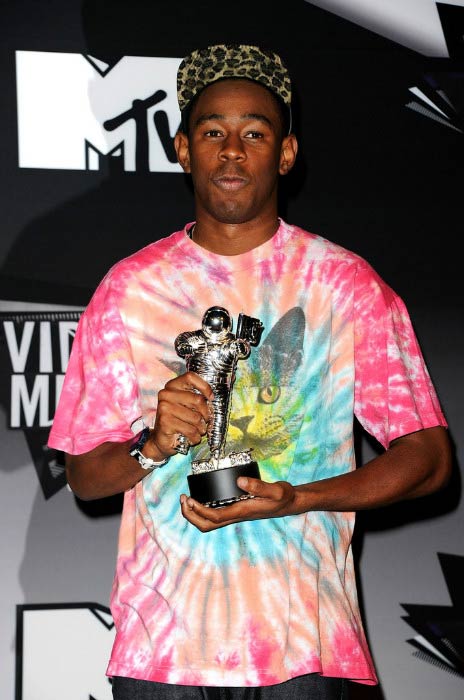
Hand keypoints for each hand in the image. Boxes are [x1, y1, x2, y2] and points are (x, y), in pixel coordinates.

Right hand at [148, 371, 212, 459]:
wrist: (161, 440)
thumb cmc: (179, 421)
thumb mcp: (187, 406)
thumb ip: (196, 399)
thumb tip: (212, 399)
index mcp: (172, 386)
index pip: (190, 377)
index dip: (204, 386)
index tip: (211, 398)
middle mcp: (166, 394)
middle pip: (197, 399)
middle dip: (206, 413)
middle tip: (205, 421)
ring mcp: (164, 408)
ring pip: (196, 417)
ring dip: (201, 428)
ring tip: (197, 431)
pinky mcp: (165, 422)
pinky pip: (190, 430)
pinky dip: (195, 437)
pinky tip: (192, 438)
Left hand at [180, 477, 296, 531]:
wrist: (288, 503)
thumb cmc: (283, 497)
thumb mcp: (276, 490)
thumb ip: (259, 486)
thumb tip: (239, 481)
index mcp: (242, 511)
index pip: (215, 516)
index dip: (199, 510)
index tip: (190, 499)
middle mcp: (236, 516)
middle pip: (207, 525)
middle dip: (191, 515)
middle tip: (183, 499)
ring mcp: (235, 515)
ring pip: (209, 523)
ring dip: (194, 514)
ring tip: (187, 500)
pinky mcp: (235, 510)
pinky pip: (214, 516)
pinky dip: (202, 510)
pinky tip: (200, 498)